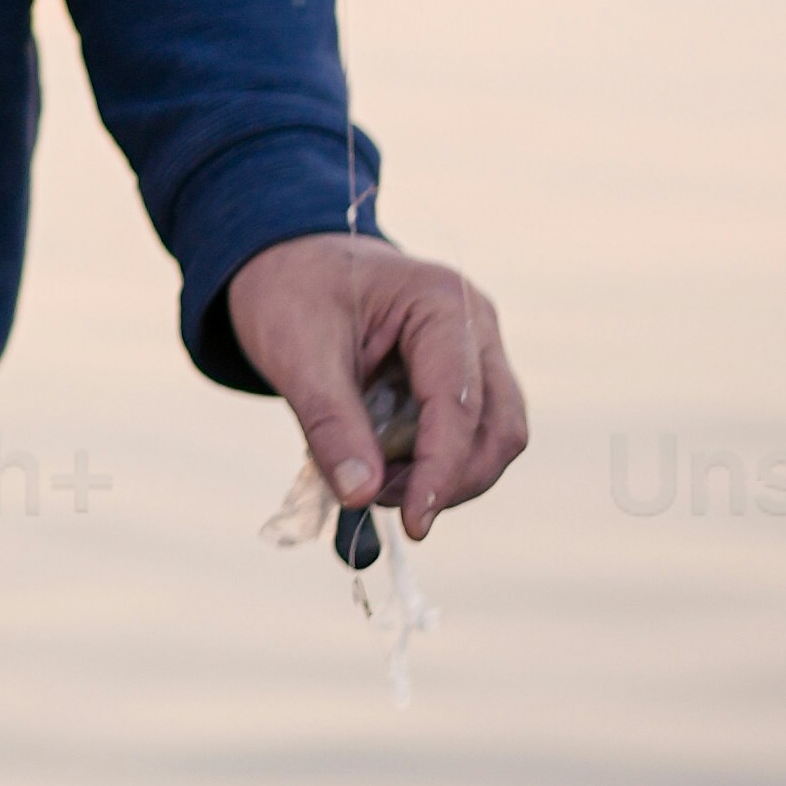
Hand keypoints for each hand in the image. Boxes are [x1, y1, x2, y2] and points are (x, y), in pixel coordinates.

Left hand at [220, 227, 527, 539]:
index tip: (415, 525)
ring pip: (493, 439)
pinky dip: (433, 465)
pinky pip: (468, 435)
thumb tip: (360, 496)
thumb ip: (330, 425)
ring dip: (443, 478)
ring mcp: (477, 351)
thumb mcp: (296, 355)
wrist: (286, 259)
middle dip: (448, 481)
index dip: (441, 473)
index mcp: (442, 303)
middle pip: (498, 429)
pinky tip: (383, 468)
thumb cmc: (290, 292)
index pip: (459, 405)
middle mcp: (476, 325)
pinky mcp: (462, 377)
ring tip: (372, 482)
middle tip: (376, 501)